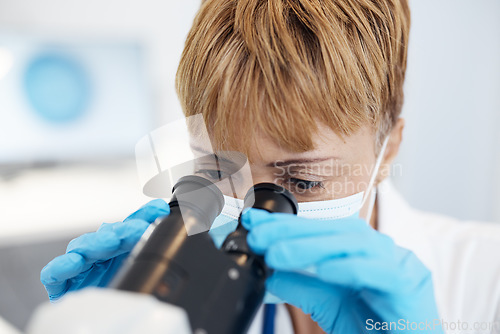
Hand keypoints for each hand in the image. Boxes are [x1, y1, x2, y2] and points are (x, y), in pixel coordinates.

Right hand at [40, 199, 168, 300]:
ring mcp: (83, 264)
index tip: (159, 210)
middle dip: (124, 230)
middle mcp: (103, 250)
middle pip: (110, 234)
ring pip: (84, 246)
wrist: (101, 317)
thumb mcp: (142, 269)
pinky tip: (71, 264)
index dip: (146, 215)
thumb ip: (155, 251)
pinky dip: (61, 267)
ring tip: (110, 242)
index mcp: (123, 245)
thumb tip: (177, 229)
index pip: (134, 225)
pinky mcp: (63, 281)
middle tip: (138, 230)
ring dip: (97, 243)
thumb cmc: (118, 287)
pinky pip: (56, 272)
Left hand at [241, 209, 442, 333]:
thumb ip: (303, 287)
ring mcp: (399, 265)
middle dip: (294, 230)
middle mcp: (380, 252)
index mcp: (362, 251)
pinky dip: (350, 268)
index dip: (287, 224)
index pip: (322, 229)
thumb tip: (270, 274)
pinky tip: (324, 270)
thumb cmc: (376, 328)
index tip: (254, 223)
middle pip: (337, 229)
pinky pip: (380, 271)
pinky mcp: (409, 286)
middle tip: (259, 237)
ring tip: (278, 254)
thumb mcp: (330, 305)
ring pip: (356, 243)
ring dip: (312, 246)